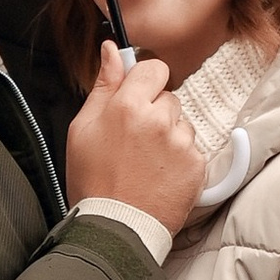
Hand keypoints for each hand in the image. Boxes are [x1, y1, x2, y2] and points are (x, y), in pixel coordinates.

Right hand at [63, 39, 205, 232]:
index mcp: (128, 106)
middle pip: (167, 98)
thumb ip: (103, 85)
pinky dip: (179, 160)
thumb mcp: (83, 129)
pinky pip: (191, 149)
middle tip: (134, 142)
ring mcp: (181, 143)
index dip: (145, 81)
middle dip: (154, 113)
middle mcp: (159, 120)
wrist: (115, 229)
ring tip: (146, 163)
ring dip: (168, 136)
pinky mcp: (196, 165)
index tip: (138, 96)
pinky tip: (159, 175)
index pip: (153, 68)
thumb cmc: (93, 181)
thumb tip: (110, 50)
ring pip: (181, 124)